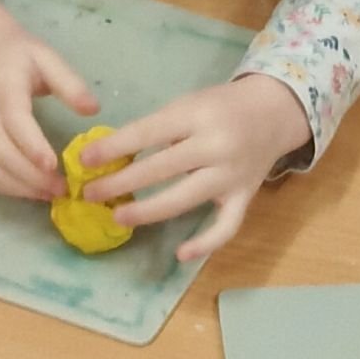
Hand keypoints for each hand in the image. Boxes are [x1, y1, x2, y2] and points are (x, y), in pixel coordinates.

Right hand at [0, 0, 96, 199]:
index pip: (14, 121)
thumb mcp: (47, 58)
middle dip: (31, 176)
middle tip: (62, 189)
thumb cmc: (20, 55)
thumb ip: (70, 83)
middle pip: (1, 152)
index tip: (54, 166)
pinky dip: (6, 187)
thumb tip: (93, 109)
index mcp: (4, 88)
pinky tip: (31, 191)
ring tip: (49, 195)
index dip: (32, 146)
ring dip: (19, 188)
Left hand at [79, 74, 306, 263]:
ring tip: (119, 217)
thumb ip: (158, 129)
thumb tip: (114, 158)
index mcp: (197, 115)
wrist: (275, 111)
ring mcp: (231, 175)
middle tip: (90, 194)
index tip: (84, 160)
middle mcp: (216, 145)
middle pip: (161, 168)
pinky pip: (226, 227)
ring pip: (185, 199)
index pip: (147, 133)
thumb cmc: (221, 106)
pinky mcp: (244, 197)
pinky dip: (205, 243)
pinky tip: (181, 254)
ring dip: (148, 211)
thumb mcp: (188, 104)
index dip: (113, 148)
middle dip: (121, 182)